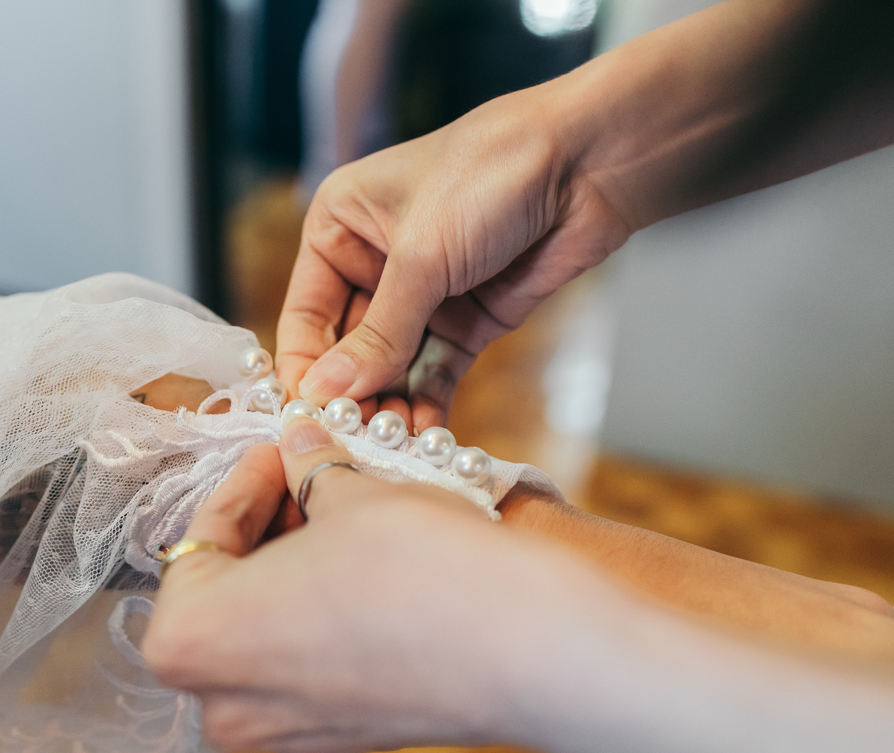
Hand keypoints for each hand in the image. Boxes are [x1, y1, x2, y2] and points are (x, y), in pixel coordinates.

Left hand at [143, 418, 638, 752]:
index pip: (201, 540)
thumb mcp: (351, 495)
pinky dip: (324, 615)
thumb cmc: (422, 569)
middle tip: (306, 472)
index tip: (276, 450)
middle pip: (227, 592)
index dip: (244, 482)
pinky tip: (364, 568)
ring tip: (339, 511)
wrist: (528, 650)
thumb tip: (299, 443)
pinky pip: (309, 667)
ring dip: (293, 569)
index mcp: (191, 640)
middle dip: (267, 526)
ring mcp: (285, 733)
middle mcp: (226, 704)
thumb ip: (308, 470)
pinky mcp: (342, 741)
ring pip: (267, 631)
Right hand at [275, 86, 631, 430]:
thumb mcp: (421, 257)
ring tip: (392, 446)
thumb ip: (377, 333)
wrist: (588, 165)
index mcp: (340, 227)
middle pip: (347, 348)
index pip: (305, 315)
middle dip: (353, 395)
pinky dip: (427, 404)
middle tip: (357, 441)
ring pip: (391, 367)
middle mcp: (373, 263)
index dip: (305, 368)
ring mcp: (423, 295)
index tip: (310, 417)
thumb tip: (326, 392)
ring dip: (389, 406)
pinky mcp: (467, 320)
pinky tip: (423, 436)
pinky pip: (434, 372)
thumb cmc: (488, 177)